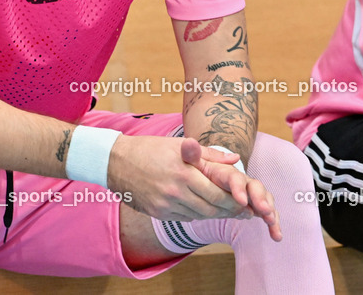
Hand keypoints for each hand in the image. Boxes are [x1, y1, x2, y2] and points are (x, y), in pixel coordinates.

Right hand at [107, 135, 249, 222]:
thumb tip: (235, 159)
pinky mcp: (158, 213)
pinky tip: (206, 210)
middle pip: (210, 208)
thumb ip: (210, 155)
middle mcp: (175, 192)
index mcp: (184, 172)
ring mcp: (165, 205)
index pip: (216, 193)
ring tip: (229, 211)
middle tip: (243, 210)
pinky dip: (198, 215)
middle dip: (229, 210)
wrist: (116, 162)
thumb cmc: (151, 149)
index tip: (246, 201)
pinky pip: (185, 217)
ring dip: (215, 214)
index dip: (234, 200)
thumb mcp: (180, 145)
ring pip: (198, 216)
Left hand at [185, 141, 281, 240]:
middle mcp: (243, 182)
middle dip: (260, 199)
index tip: (241, 201)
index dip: (238, 188)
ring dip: (270, 211)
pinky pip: (267, 214)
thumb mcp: (192, 162)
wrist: (208, 177)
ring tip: (272, 222)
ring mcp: (251, 194)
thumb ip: (191, 154)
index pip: (234, 178)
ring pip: (264, 200)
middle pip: (255, 187)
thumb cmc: (199, 170)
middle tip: (264, 210)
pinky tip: (277, 236)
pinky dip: (273, 224)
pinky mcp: (256, 207)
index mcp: (227, 173)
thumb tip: (189, 143)